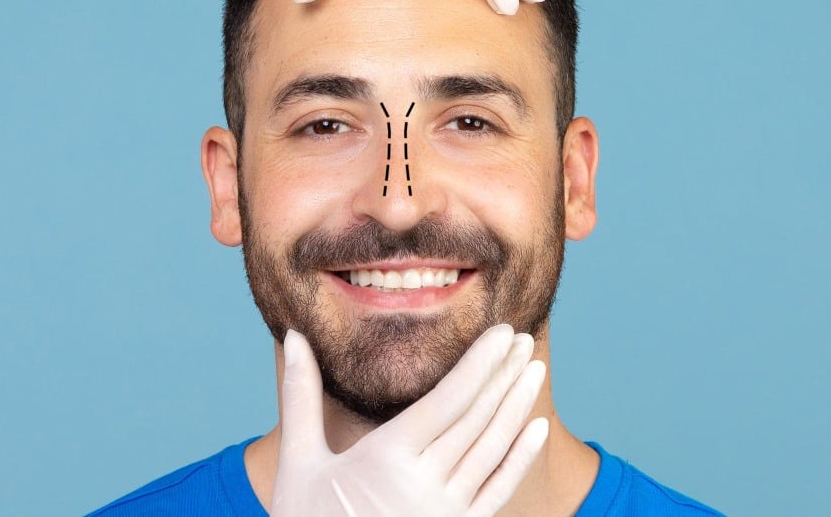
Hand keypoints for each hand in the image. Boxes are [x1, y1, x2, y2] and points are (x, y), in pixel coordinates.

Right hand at [271, 325, 548, 515]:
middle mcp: (423, 486)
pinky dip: (521, 459)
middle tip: (524, 339)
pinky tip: (537, 428)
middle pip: (477, 419)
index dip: (480, 363)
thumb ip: (300, 397)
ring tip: (534, 370)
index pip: (448, 400)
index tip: (503, 332)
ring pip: (493, 450)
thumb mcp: (298, 462)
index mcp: (386, 459)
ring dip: (517, 407)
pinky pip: (498, 491)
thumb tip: (293, 337)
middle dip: (504, 376)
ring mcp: (446, 514)